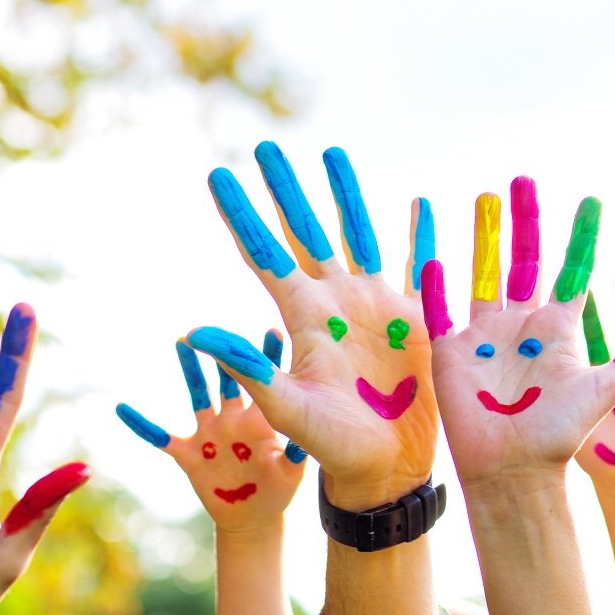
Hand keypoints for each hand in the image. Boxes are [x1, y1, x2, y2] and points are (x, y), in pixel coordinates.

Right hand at [116, 331, 302, 533]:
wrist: (252, 516)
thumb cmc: (276, 491)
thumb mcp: (290, 474)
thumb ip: (294, 458)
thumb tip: (302, 443)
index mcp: (260, 420)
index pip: (265, 383)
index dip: (268, 359)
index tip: (273, 330)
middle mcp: (232, 419)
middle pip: (226, 379)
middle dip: (222, 353)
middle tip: (215, 325)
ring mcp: (209, 434)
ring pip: (197, 395)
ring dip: (190, 370)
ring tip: (181, 341)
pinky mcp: (189, 455)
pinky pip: (160, 437)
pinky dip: (141, 424)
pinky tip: (121, 408)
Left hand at [185, 143, 435, 509]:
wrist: (384, 467)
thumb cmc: (332, 446)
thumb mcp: (287, 407)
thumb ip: (248, 367)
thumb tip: (193, 333)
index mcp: (303, 316)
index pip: (265, 253)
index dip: (243, 214)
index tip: (217, 177)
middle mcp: (335, 302)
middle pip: (306, 231)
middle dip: (286, 189)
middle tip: (265, 148)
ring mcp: (374, 306)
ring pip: (357, 235)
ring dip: (344, 195)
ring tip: (331, 154)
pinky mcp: (414, 319)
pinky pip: (419, 267)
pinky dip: (421, 236)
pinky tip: (416, 205)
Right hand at [419, 177, 614, 485]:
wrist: (515, 469)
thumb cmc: (560, 433)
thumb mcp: (605, 387)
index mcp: (558, 329)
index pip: (573, 270)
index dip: (582, 236)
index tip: (592, 201)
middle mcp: (523, 325)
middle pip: (523, 260)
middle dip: (525, 221)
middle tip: (525, 180)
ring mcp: (486, 336)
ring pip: (483, 273)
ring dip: (484, 237)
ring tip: (485, 198)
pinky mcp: (453, 353)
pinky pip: (442, 311)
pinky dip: (438, 287)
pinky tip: (435, 258)